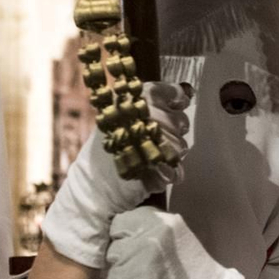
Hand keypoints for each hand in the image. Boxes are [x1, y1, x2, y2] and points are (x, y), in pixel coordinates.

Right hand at [40, 82, 187, 267]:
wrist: (92, 187)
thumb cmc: (109, 152)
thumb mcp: (122, 120)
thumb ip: (152, 106)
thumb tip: (187, 91)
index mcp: (132, 103)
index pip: (167, 91)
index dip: (177, 97)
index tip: (178, 102)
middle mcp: (143, 118)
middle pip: (180, 120)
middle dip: (174, 133)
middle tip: (154, 141)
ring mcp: (151, 143)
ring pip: (181, 146)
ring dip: (171, 155)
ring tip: (150, 159)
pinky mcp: (157, 169)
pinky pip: (178, 169)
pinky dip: (170, 174)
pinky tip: (155, 174)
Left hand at [100, 208, 243, 278]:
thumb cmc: (192, 268)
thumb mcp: (175, 233)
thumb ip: (148, 227)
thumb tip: (120, 229)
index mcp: (156, 221)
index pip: (118, 224)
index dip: (124, 237)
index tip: (135, 247)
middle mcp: (144, 239)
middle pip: (113, 249)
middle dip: (123, 260)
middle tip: (144, 270)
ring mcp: (136, 265)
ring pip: (113, 271)